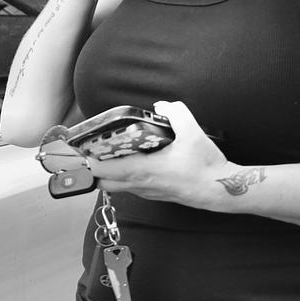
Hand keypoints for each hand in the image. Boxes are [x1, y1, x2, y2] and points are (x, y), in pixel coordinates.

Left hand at [89, 100, 231, 209]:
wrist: (221, 190)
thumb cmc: (207, 167)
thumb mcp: (193, 134)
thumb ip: (176, 114)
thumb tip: (162, 106)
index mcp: (144, 170)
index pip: (104, 170)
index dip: (87, 161)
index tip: (78, 151)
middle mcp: (141, 184)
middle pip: (103, 181)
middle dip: (93, 167)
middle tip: (91, 149)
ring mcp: (147, 192)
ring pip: (116, 186)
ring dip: (108, 172)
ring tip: (107, 153)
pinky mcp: (154, 194)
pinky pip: (130, 187)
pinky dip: (122, 176)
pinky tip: (131, 161)